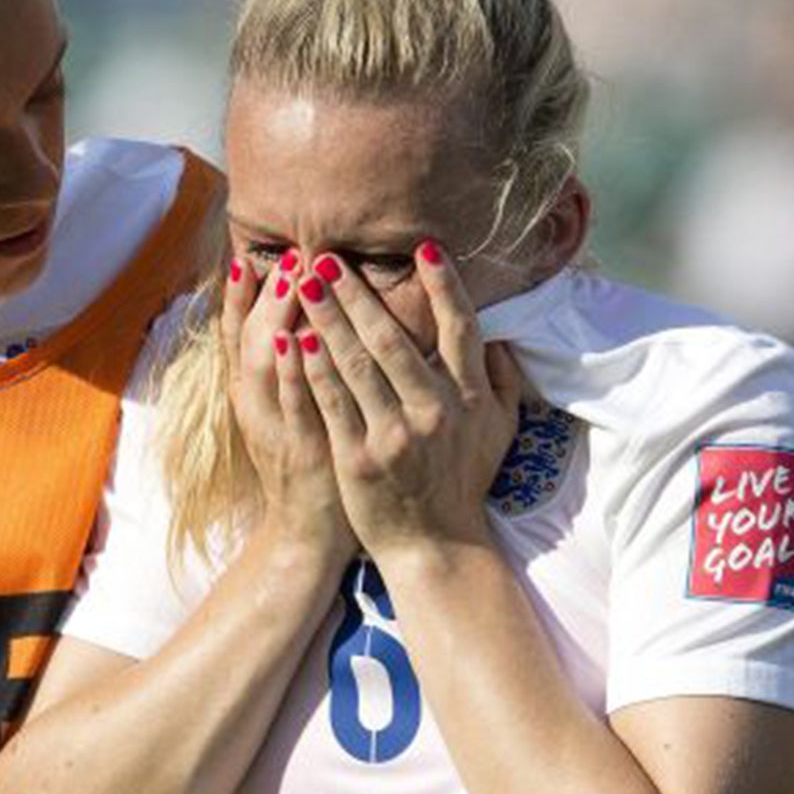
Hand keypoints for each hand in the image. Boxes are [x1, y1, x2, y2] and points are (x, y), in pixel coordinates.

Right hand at [219, 250, 352, 563]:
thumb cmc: (313, 467)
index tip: (251, 254)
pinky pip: (288, 405)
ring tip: (289, 276)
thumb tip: (306, 323)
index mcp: (254, 394)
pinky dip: (290, 371)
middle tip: (282, 250)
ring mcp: (272, 426)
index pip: (240, 334)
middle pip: (249, 337)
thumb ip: (295, 371)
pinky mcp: (296, 449)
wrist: (307, 536)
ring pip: (264, 362)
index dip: (242, 296)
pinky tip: (298, 339)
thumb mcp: (296, 411)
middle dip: (264, 292)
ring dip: (276, 317)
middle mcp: (254, 404)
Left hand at [291, 244, 521, 558]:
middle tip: (328, 256)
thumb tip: (497, 335)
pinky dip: (313, 368)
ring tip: (302, 282)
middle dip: (358, 293)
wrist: (436, 546)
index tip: (424, 247)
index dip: (444, 285)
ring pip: (356, 363)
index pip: (460, 328)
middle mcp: (436, 410)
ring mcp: (396, 434)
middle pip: (393, 337)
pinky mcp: (360, 457)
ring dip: (327, 317)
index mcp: (470, 397)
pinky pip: (332, 402)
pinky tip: (293, 338)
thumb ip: (500, 381)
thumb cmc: (463, 481)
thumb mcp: (499, 431)